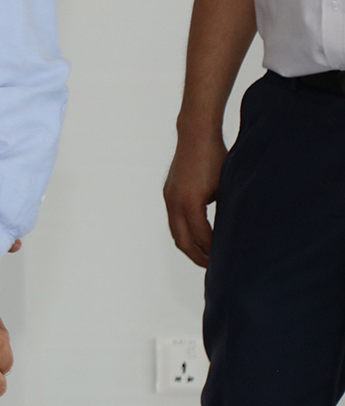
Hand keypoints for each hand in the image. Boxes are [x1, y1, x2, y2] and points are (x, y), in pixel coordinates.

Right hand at [164, 132, 226, 267]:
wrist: (195, 135)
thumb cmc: (216, 159)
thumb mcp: (226, 188)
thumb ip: (225, 213)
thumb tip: (235, 237)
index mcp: (190, 203)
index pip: (202, 238)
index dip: (214, 253)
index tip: (228, 264)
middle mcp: (175, 202)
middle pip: (183, 241)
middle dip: (198, 257)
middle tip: (215, 270)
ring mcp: (169, 197)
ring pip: (176, 233)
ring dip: (190, 247)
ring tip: (207, 257)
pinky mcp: (169, 193)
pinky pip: (175, 221)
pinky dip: (186, 233)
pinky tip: (199, 236)